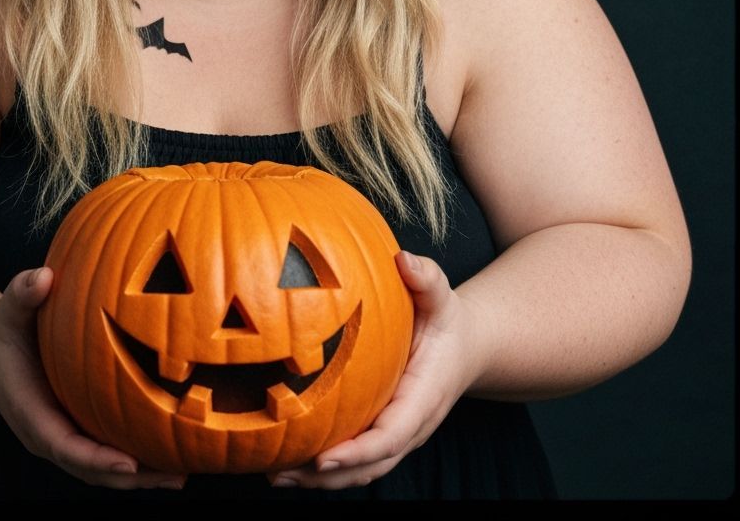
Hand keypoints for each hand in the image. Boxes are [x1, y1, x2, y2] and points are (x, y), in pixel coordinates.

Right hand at [0, 266, 186, 489]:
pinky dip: (138, 455)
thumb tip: (42, 277)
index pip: (64, 447)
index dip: (97, 459)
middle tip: (174, 477)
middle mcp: (49, 434)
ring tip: (183, 474)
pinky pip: (109, 449)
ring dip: (142, 475)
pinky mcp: (79, 428)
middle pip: (92, 469)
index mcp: (31, 414)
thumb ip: (23, 293)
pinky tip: (174, 450)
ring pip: (104, 468)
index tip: (129, 463)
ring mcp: (65, 434)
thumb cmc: (6, 328)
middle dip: (132, 477)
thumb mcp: (10, 309)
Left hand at [269, 251, 478, 489]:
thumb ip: (427, 278)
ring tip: (275, 476)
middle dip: (327, 476)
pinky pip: (355, 457)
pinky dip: (324, 466)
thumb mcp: (440, 296)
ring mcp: (397, 433)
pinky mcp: (383, 430)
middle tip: (282, 475)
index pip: (391, 437)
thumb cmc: (446, 319)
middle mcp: (411, 426)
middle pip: (370, 466)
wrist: (464, 345)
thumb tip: (405, 259)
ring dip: (319, 479)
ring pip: (360, 470)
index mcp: (423, 399)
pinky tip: (286, 458)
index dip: (357, 451)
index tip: (322, 457)